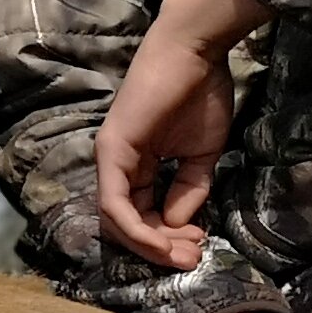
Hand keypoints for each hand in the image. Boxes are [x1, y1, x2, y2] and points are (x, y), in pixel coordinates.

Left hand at [96, 0, 267, 270]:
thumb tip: (177, 224)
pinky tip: (162, 241)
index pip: (141, 215)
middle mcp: (116, 165)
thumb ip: (189, 188)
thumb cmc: (200, 93)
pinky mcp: (111, 150)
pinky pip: (114, 202)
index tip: (200, 247)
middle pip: (125, 224)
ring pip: (116, 220)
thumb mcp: (201, 155)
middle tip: (193, 259)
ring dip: (149, 245)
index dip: (167, 239)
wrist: (196, 52)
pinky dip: (135, 229)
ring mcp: (109, 157)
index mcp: (137, 166)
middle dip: (159, 249)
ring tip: (184, 254)